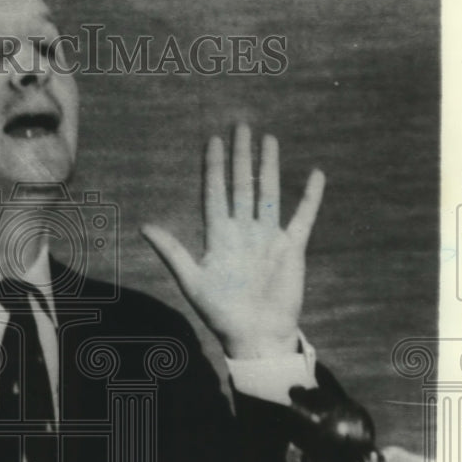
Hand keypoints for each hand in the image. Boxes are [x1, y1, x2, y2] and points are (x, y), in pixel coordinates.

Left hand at [141, 123, 324, 358]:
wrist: (255, 335)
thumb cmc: (221, 313)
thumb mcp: (192, 281)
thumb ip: (172, 252)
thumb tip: (145, 226)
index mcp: (219, 237)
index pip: (216, 193)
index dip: (214, 168)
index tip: (213, 141)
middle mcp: (244, 231)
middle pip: (242, 185)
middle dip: (241, 156)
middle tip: (241, 126)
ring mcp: (268, 237)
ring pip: (268, 193)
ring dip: (269, 167)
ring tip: (269, 139)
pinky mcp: (291, 248)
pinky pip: (302, 217)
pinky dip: (310, 197)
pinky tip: (316, 175)